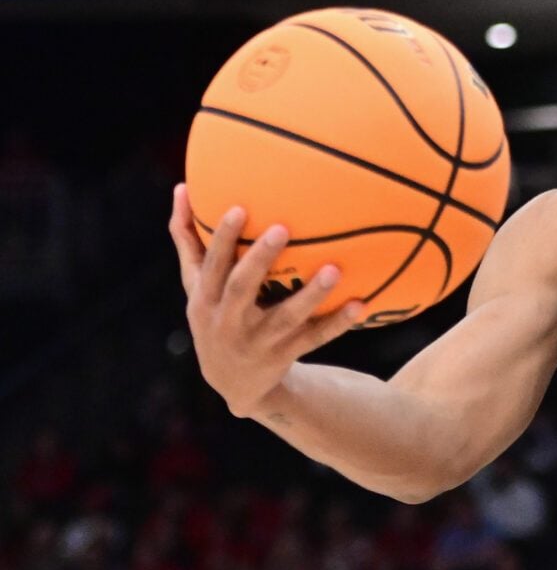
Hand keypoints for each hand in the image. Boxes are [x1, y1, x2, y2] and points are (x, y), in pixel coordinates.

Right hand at [168, 185, 364, 417]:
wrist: (232, 383)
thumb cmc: (214, 314)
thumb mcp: (196, 284)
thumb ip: (188, 238)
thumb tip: (182, 186)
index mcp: (204, 299)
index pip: (211, 265)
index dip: (222, 239)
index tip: (239, 208)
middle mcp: (227, 321)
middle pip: (242, 288)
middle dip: (260, 259)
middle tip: (284, 228)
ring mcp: (257, 341)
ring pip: (286, 318)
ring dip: (310, 295)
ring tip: (334, 269)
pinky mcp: (285, 355)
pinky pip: (314, 338)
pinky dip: (337, 324)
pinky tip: (361, 304)